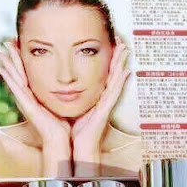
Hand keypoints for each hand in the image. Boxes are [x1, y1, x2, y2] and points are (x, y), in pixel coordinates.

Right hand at [0, 40, 71, 175]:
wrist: (60, 139)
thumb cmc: (63, 123)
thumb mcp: (61, 103)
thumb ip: (62, 93)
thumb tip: (70, 83)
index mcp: (36, 94)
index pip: (28, 72)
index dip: (23, 58)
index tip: (20, 44)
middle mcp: (28, 96)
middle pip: (18, 71)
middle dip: (11, 56)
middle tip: (6, 40)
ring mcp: (25, 100)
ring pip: (13, 77)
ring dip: (5, 63)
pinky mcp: (25, 105)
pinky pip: (15, 88)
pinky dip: (7, 78)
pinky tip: (0, 68)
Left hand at [72, 37, 130, 176]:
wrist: (77, 145)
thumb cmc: (74, 129)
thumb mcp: (70, 107)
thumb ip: (68, 95)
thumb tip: (60, 84)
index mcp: (94, 96)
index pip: (102, 73)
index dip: (107, 59)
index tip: (108, 44)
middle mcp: (102, 97)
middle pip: (111, 72)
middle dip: (116, 56)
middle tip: (120, 40)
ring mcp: (106, 102)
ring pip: (116, 78)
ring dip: (121, 63)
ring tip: (125, 49)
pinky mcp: (106, 108)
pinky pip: (115, 91)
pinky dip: (121, 81)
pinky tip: (127, 71)